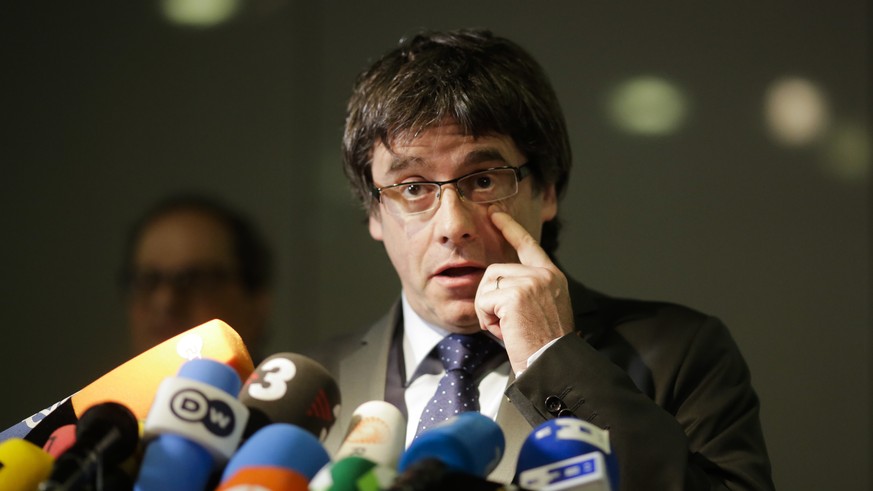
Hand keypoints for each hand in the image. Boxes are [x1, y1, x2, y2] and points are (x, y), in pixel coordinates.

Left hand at [475, 208, 573, 372]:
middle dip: (491, 299)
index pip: (527, 245)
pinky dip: (486, 320)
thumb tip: (497, 280)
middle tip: (506, 324)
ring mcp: (531, 282)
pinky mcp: (515, 295)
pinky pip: (483, 301)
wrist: (552, 363)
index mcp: (552, 276)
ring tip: (507, 328)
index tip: (495, 215)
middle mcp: (544, 275)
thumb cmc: (543, 345)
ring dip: (488, 310)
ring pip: (487, 285)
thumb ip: (525, 288)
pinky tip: (504, 331)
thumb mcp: (541, 308)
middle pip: (495, 270)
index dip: (510, 228)